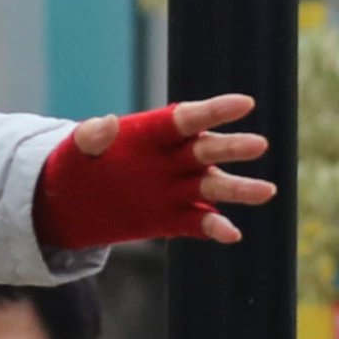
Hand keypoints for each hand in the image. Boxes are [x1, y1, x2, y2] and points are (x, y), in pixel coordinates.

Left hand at [38, 94, 277, 249]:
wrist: (72, 202)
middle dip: (232, 148)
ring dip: (239, 190)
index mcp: (156, 133)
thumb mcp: (77, 148)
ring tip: (266, 191)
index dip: (216, 111)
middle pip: (209, 151)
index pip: (189, 118)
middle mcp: (175, 159)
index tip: (245, 104)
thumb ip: (92, 136)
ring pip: (214, 188)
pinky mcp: (174, 219)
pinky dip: (216, 228)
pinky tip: (232, 234)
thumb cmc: (78, 165)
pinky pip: (200, 224)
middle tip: (259, 145)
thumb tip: (104, 122)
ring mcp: (177, 190)